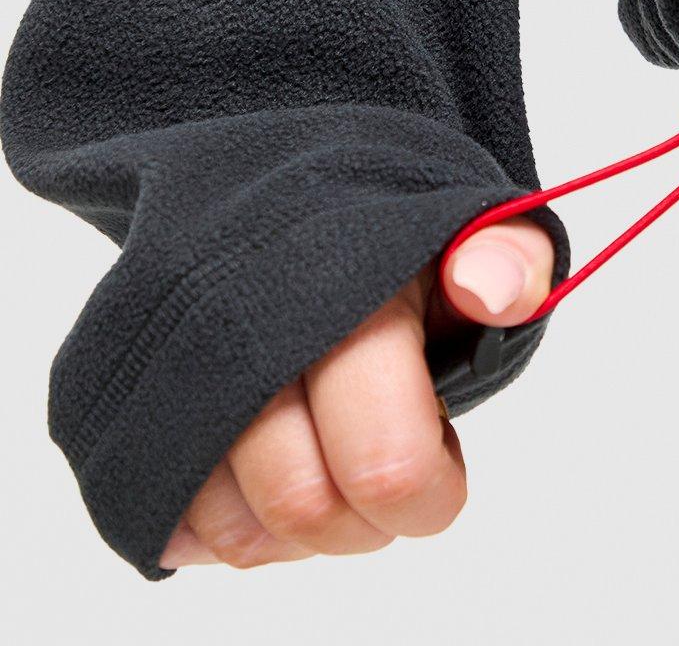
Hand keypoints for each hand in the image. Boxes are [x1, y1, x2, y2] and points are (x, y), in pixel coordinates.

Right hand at [159, 219, 555, 567]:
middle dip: (366, 520)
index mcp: (348, 297)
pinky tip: (276, 469)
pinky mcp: (137, 408)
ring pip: (235, 530)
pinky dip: (233, 522)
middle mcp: (249, 334)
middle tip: (390, 469)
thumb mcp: (465, 224)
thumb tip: (492, 291)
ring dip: (298, 527)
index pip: (386, 463)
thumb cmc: (387, 228)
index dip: (430, 495)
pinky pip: (178, 524)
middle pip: (303, 507)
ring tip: (334, 462)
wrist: (285, 181)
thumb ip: (507, 256)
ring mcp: (180, 374)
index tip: (445, 462)